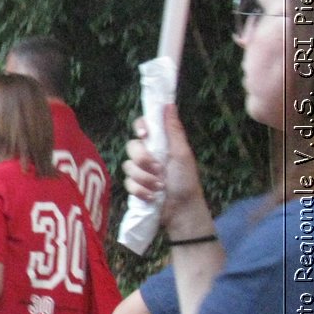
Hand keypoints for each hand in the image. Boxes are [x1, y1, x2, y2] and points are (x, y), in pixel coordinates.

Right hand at [123, 105, 204, 226]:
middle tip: (157, 169)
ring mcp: (140, 171)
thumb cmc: (186, 180)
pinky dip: (140, 190)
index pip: (142, 127)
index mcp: (160, 144)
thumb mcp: (182, 153)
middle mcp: (148, 155)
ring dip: (145, 178)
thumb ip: (173, 130)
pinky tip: (152, 196)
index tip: (145, 135)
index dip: (140, 128)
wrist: (182, 209)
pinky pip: (127, 183)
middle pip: (131, 146)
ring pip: (128, 166)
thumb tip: (168, 104)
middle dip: (143, 159)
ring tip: (159, 186)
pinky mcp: (134, 187)